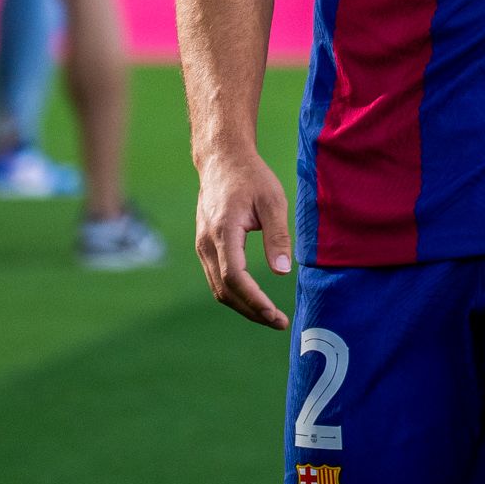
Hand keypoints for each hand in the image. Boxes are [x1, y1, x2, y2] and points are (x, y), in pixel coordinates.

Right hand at [193, 142, 292, 329]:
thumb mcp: (272, 201)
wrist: (222, 160)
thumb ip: (277, 236)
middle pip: (224, 290)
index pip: (235, 278)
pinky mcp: (205, 246)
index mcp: (223, 232)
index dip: (254, 300)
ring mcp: (202, 246)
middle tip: (279, 323)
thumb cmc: (251, 178)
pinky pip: (217, 278)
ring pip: (218, 288)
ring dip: (243, 306)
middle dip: (251, 311)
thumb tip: (282, 273)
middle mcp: (207, 244)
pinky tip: (254, 299)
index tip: (275, 315)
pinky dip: (235, 294)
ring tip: (270, 316)